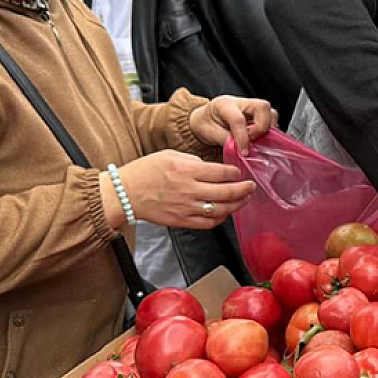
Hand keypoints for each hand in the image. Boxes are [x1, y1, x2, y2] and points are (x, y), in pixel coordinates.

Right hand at [108, 151, 256, 229]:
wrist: (126, 194)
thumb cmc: (146, 172)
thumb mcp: (171, 155)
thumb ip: (195, 161)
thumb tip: (214, 169)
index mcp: (186, 170)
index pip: (222, 173)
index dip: (235, 173)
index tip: (238, 172)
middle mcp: (189, 190)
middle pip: (227, 192)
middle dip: (244, 189)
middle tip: (251, 186)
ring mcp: (186, 208)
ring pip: (222, 209)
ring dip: (237, 205)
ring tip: (243, 199)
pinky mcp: (182, 221)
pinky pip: (209, 222)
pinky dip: (221, 218)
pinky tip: (225, 212)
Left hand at [190, 96, 275, 153]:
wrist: (206, 119)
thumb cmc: (206, 125)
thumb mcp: (209, 133)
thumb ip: (225, 140)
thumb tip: (241, 149)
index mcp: (225, 105)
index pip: (238, 119)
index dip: (243, 137)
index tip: (244, 152)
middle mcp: (242, 102)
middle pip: (262, 107)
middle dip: (261, 127)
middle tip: (251, 140)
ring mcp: (253, 107)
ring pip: (271, 113)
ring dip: (267, 129)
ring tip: (255, 140)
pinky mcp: (260, 115)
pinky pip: (272, 120)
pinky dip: (269, 131)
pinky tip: (259, 139)